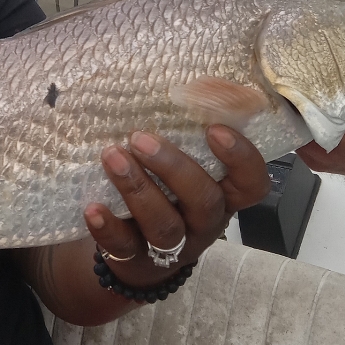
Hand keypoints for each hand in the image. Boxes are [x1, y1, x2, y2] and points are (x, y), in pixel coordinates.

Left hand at [83, 126, 269, 289]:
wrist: (141, 257)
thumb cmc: (169, 196)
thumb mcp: (187, 170)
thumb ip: (190, 137)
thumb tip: (196, 85)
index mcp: (223, 196)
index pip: (252, 184)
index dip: (241, 158)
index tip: (214, 129)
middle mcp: (203, 222)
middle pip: (204, 201)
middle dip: (173, 167)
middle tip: (140, 138)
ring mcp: (172, 245)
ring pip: (164, 224)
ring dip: (137, 188)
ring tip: (112, 156)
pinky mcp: (136, 259)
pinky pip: (124, 246)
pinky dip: (107, 228)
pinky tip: (92, 209)